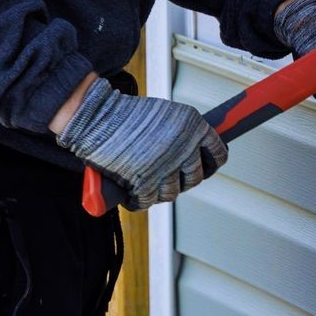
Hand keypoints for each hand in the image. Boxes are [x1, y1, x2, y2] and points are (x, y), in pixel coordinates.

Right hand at [55, 78, 227, 209]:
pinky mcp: (144, 184)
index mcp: (195, 128)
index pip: (218, 154)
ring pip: (172, 192)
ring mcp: (166, 168)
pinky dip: (140, 200)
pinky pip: (148, 201)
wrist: (97, 116)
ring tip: (149, 182)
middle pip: (195, 177)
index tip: (205, 167)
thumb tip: (195, 154)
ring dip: (161, 190)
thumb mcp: (168, 114)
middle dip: (184, 179)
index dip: (211, 163)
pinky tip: (134, 195)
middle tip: (170, 175)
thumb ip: (184, 133)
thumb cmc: (128, 114)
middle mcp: (185, 148)